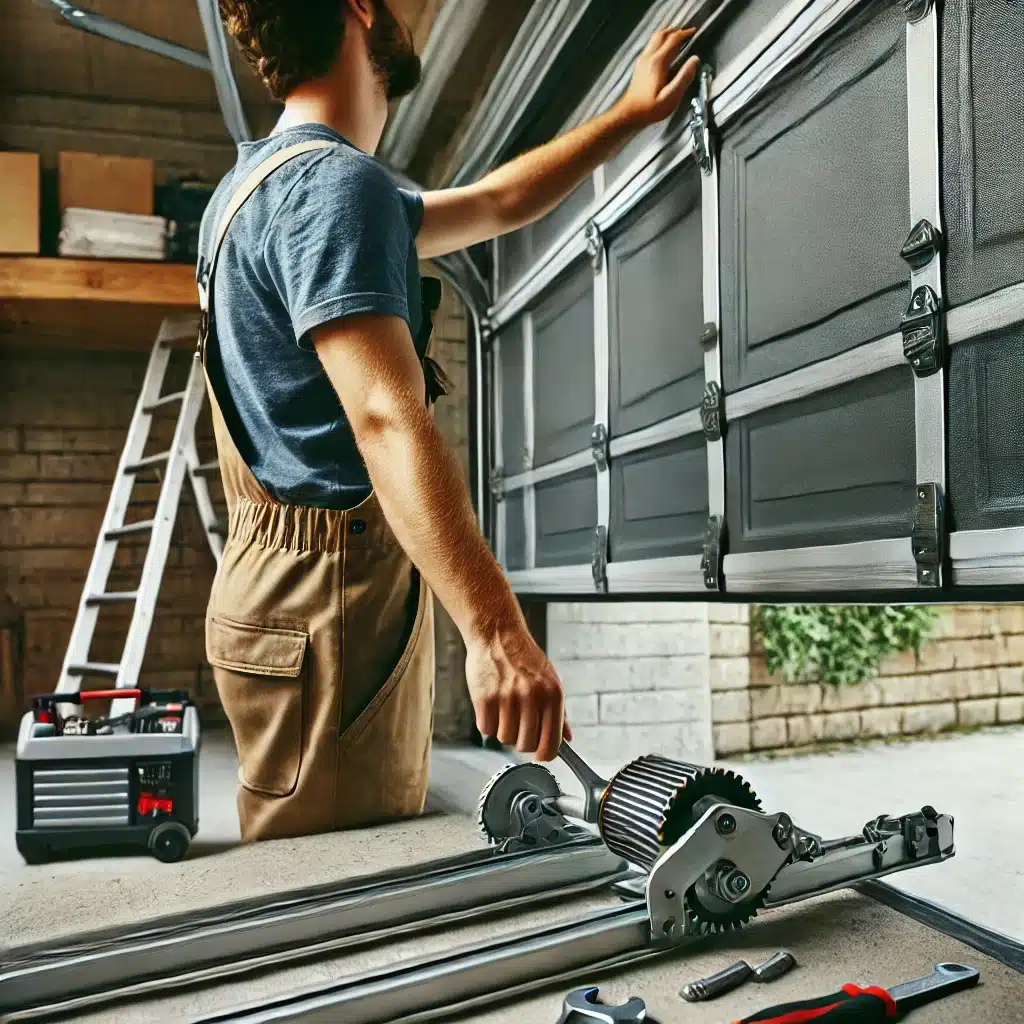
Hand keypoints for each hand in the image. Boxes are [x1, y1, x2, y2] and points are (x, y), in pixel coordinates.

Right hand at [465, 622, 571, 761]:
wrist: (497, 634)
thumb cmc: (524, 658)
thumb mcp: (551, 680)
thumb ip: (560, 713)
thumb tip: (567, 739)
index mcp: (553, 695)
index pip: (551, 744)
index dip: (544, 754)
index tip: (540, 754)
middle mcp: (532, 697)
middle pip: (526, 746)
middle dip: (522, 740)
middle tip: (519, 725)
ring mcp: (507, 698)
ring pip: (505, 739)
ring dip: (503, 730)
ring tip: (505, 710)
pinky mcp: (485, 698)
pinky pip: (486, 729)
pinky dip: (488, 722)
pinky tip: (492, 706)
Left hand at [618, 27, 700, 128]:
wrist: (630, 113)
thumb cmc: (651, 108)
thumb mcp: (671, 96)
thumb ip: (684, 77)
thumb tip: (695, 59)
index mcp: (658, 62)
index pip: (673, 40)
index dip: (685, 33)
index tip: (695, 31)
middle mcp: (649, 56)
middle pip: (662, 34)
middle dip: (676, 30)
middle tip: (687, 32)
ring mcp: (642, 59)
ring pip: (655, 38)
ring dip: (667, 34)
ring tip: (677, 36)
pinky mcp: (639, 65)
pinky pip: (651, 45)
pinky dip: (660, 40)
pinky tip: (665, 47)